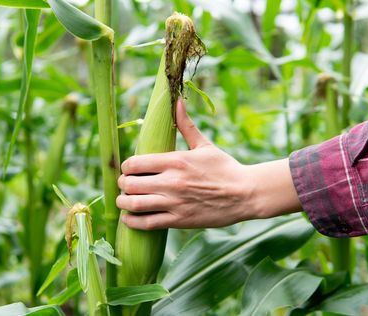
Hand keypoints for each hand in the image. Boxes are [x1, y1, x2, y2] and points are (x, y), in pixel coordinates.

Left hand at [116, 99, 301, 229]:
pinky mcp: (179, 220)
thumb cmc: (225, 167)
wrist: (245, 194)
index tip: (129, 169)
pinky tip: (130, 218)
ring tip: (124, 201)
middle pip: (130, 184)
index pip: (135, 163)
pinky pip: (147, 224)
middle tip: (125, 185)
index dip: (126, 167)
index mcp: (176, 160)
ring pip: (134, 205)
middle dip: (123, 184)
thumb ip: (186, 125)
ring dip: (123, 203)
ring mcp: (175, 203)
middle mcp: (172, 181)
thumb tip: (177, 102)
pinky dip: (132, 221)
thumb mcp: (205, 145)